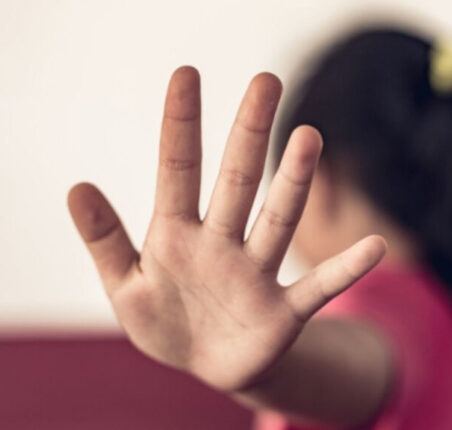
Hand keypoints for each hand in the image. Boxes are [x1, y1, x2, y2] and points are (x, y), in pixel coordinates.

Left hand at [67, 66, 385, 391]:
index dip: (180, 125)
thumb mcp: (125, 285)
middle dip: (249, 134)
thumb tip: (77, 186)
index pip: (177, 171)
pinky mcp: (285, 311)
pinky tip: (375, 247)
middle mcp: (222, 244)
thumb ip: (105, 240)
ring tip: (308, 138)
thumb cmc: (165, 318)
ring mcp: (256, 274)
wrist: (205, 365)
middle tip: (266, 82)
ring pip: (276, 221)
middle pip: (238, 182)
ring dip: (293, 184)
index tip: (187, 74)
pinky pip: (320, 287)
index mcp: (177, 235)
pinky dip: (346, 269)